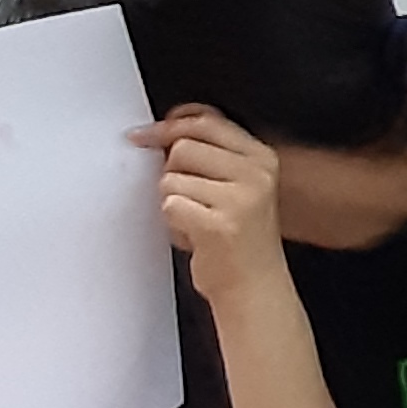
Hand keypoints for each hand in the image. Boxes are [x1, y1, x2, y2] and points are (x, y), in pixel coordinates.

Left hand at [140, 107, 286, 303]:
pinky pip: (169, 205)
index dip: (169, 125)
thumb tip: (162, 128)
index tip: (145, 135)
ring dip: (171, 200)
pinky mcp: (219, 224)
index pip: (206, 121)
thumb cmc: (238, 237)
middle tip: (186, 196)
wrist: (254, 286)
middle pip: (183, 146)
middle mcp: (256, 174)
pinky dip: (172, 221)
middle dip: (171, 171)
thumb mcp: (238, 185)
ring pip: (171, 178)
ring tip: (193, 218)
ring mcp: (241, 198)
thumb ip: (210, 152)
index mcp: (261, 157)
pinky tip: (192, 233)